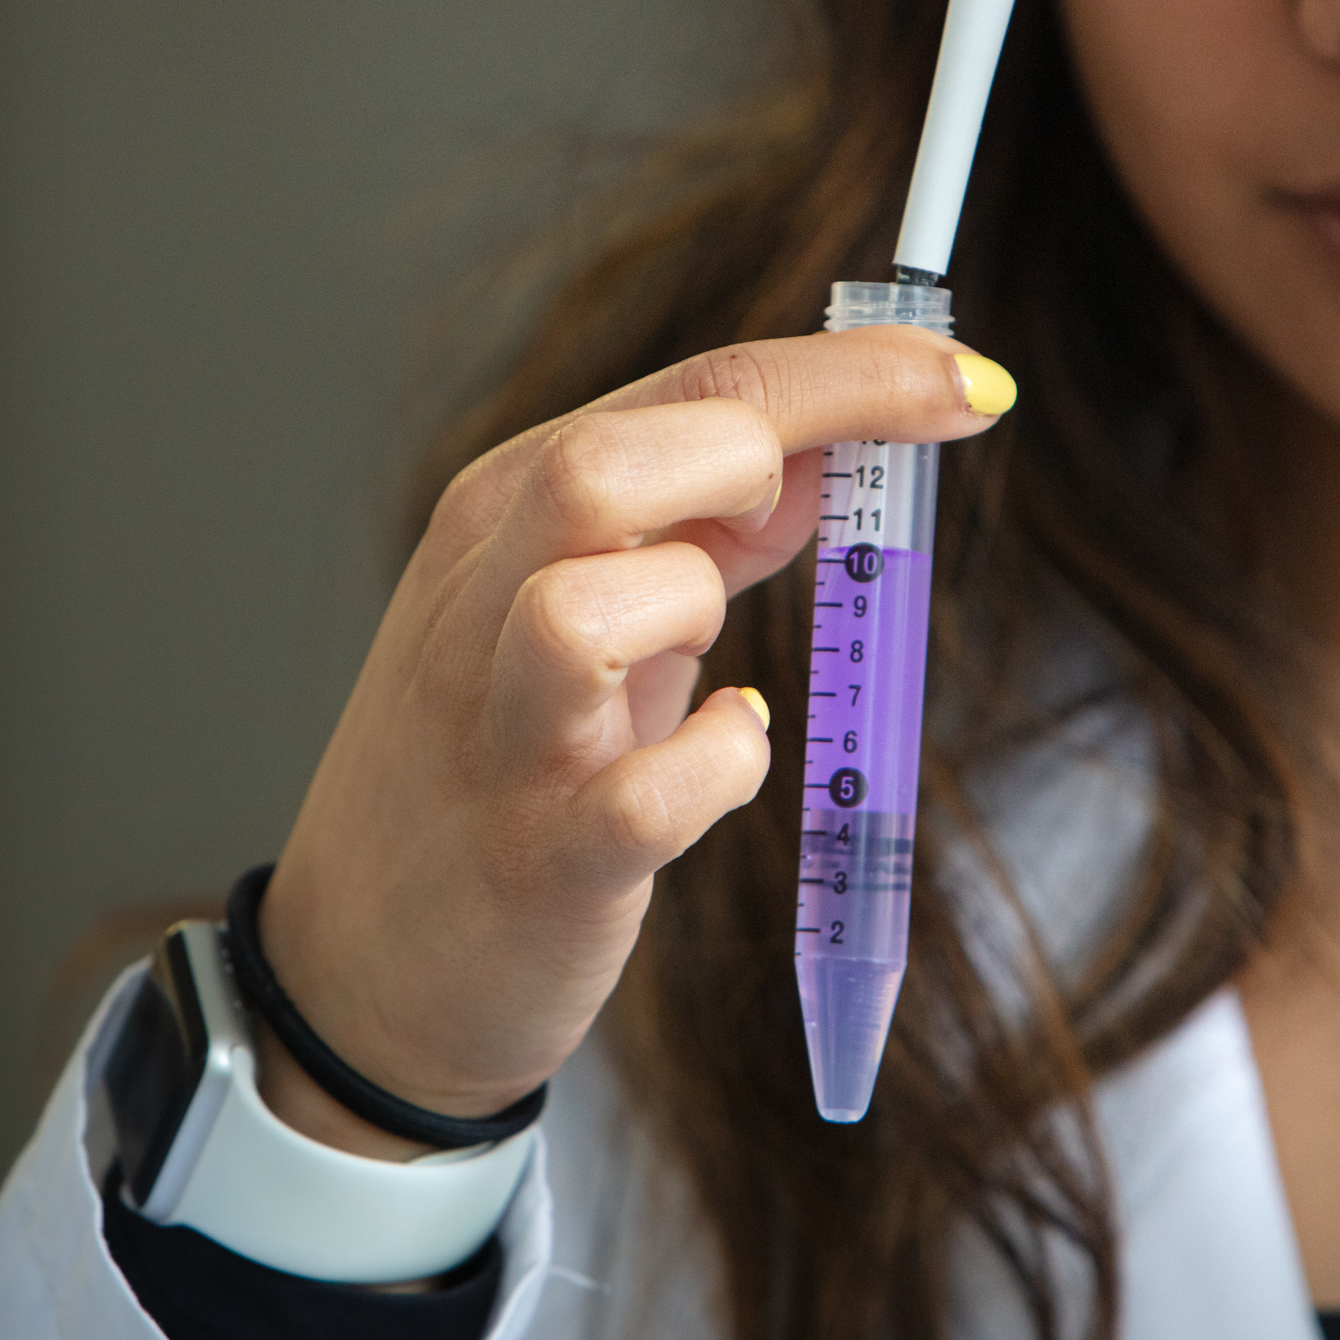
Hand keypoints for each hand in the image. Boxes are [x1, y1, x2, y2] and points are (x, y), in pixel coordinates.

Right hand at [255, 328, 1016, 1156]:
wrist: (365, 964)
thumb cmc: (495, 764)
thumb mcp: (583, 607)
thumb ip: (700, 528)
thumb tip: (833, 450)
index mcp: (505, 512)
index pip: (695, 391)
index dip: (854, 374)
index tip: (973, 378)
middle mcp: (484, 602)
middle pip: (604, 464)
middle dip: (751, 463)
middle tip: (798, 523)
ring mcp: (503, 732)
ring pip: (582, 610)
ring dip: (691, 610)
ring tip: (710, 656)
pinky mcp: (542, 858)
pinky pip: (648, 794)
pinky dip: (723, 765)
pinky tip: (730, 754)